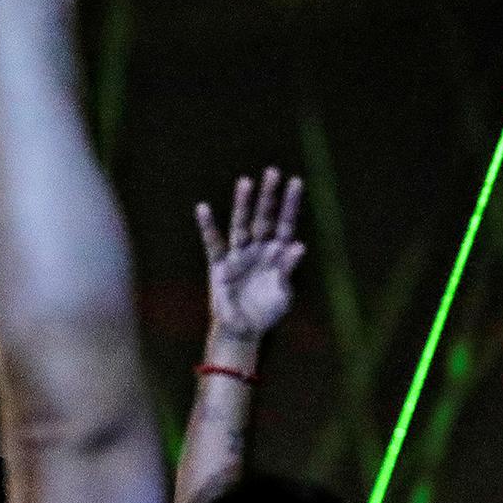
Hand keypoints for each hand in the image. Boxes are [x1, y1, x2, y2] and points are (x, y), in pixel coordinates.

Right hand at [195, 168, 305, 341]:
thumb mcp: (283, 293)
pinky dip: (208, 227)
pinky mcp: (220, 266)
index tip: (296, 181)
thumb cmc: (267, 311)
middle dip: (268, 196)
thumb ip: (288, 269)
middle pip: (265, 217)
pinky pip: (213, 243)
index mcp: (278, 254)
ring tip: (245, 182)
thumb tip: (299, 245)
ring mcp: (239, 255)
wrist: (244, 331)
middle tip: (272, 171)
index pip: (286, 223)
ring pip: (241, 225)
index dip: (291, 204)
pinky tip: (203, 208)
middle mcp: (258, 249)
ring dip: (243, 204)